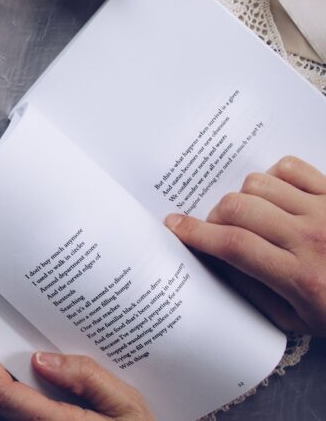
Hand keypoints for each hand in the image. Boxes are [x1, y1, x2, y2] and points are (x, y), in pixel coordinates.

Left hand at [0, 343, 153, 419]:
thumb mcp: (127, 404)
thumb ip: (88, 378)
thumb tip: (42, 358)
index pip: (3, 393)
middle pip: (0, 397)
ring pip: (11, 405)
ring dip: (7, 376)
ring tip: (14, 345)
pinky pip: (25, 410)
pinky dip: (23, 388)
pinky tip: (37, 371)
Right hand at [165, 156, 325, 335]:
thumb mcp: (298, 320)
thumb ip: (252, 291)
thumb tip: (213, 260)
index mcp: (301, 277)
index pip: (232, 245)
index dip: (195, 232)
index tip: (174, 226)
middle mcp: (312, 239)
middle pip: (238, 208)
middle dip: (214, 217)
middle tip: (217, 230)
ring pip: (258, 184)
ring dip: (244, 198)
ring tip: (252, 216)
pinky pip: (290, 167)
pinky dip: (273, 178)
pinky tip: (276, 197)